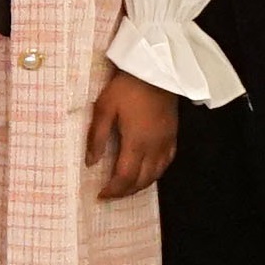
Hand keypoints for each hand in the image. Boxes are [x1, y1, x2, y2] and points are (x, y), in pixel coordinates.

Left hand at [86, 70, 181, 198]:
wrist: (157, 69)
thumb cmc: (127, 87)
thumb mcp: (104, 108)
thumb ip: (97, 137)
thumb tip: (91, 162)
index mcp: (136, 142)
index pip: (125, 177)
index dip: (113, 190)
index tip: (101, 195)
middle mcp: (153, 147)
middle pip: (141, 180)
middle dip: (125, 191)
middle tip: (111, 194)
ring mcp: (166, 142)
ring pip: (156, 175)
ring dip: (140, 185)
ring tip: (126, 187)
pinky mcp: (173, 135)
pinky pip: (166, 162)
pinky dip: (156, 173)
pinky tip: (148, 172)